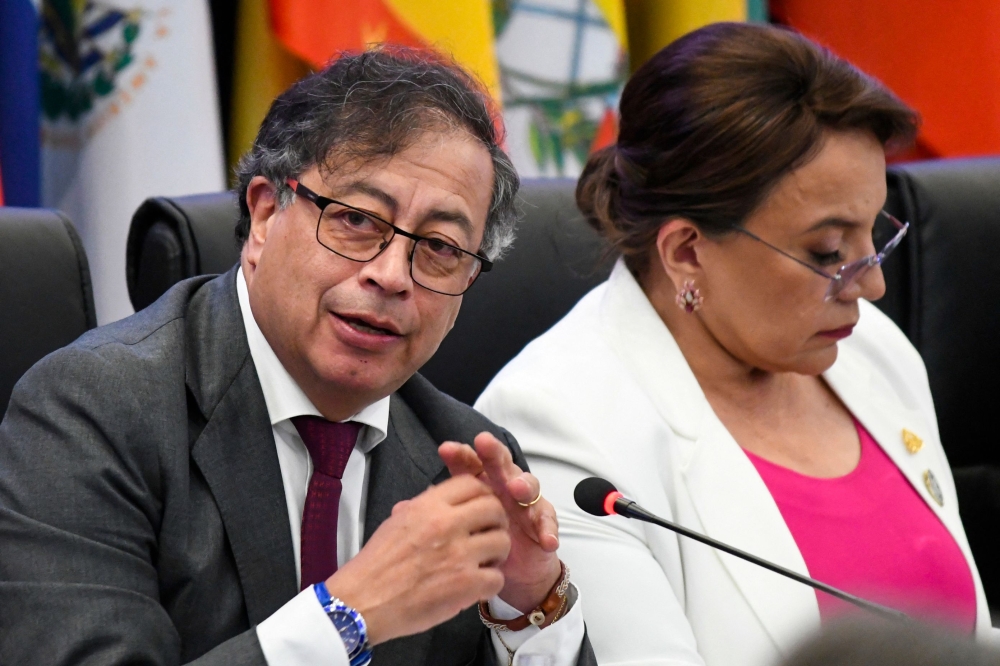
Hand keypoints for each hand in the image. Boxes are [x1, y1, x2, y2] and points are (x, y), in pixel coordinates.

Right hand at [324, 475, 509, 645]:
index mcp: (427, 506)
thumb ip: (422, 507)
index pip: (472, 484)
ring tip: (484, 562)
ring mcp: (458, 554)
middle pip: (494, 508)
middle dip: (496, 521)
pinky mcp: (465, 584)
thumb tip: (437, 496)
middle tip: (488, 535)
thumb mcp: (396, 522)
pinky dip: (489, 584)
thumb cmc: (376, 565)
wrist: (362, 602)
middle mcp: (446, 524)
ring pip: (502, 542)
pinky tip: (476, 586)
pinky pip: (497, 577)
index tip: (481, 508)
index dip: (483, 495)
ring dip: (497, 553)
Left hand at [439, 432, 561, 613]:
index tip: (446, 449)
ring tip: (516, 489)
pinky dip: (547, 527)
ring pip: (528, 486)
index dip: (459, 454)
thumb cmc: (481, 541)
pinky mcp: (542, 522)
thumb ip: (432, 514)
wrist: (512, 571)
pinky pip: (547, 520)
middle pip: (500, 463)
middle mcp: (503, 487)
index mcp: (480, 484)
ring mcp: (525, 503)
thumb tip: (401, 509)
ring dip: (523, 484)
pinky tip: (544, 536)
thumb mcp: (455, 529)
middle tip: (485, 445)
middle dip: (493, 453)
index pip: (469, 463)